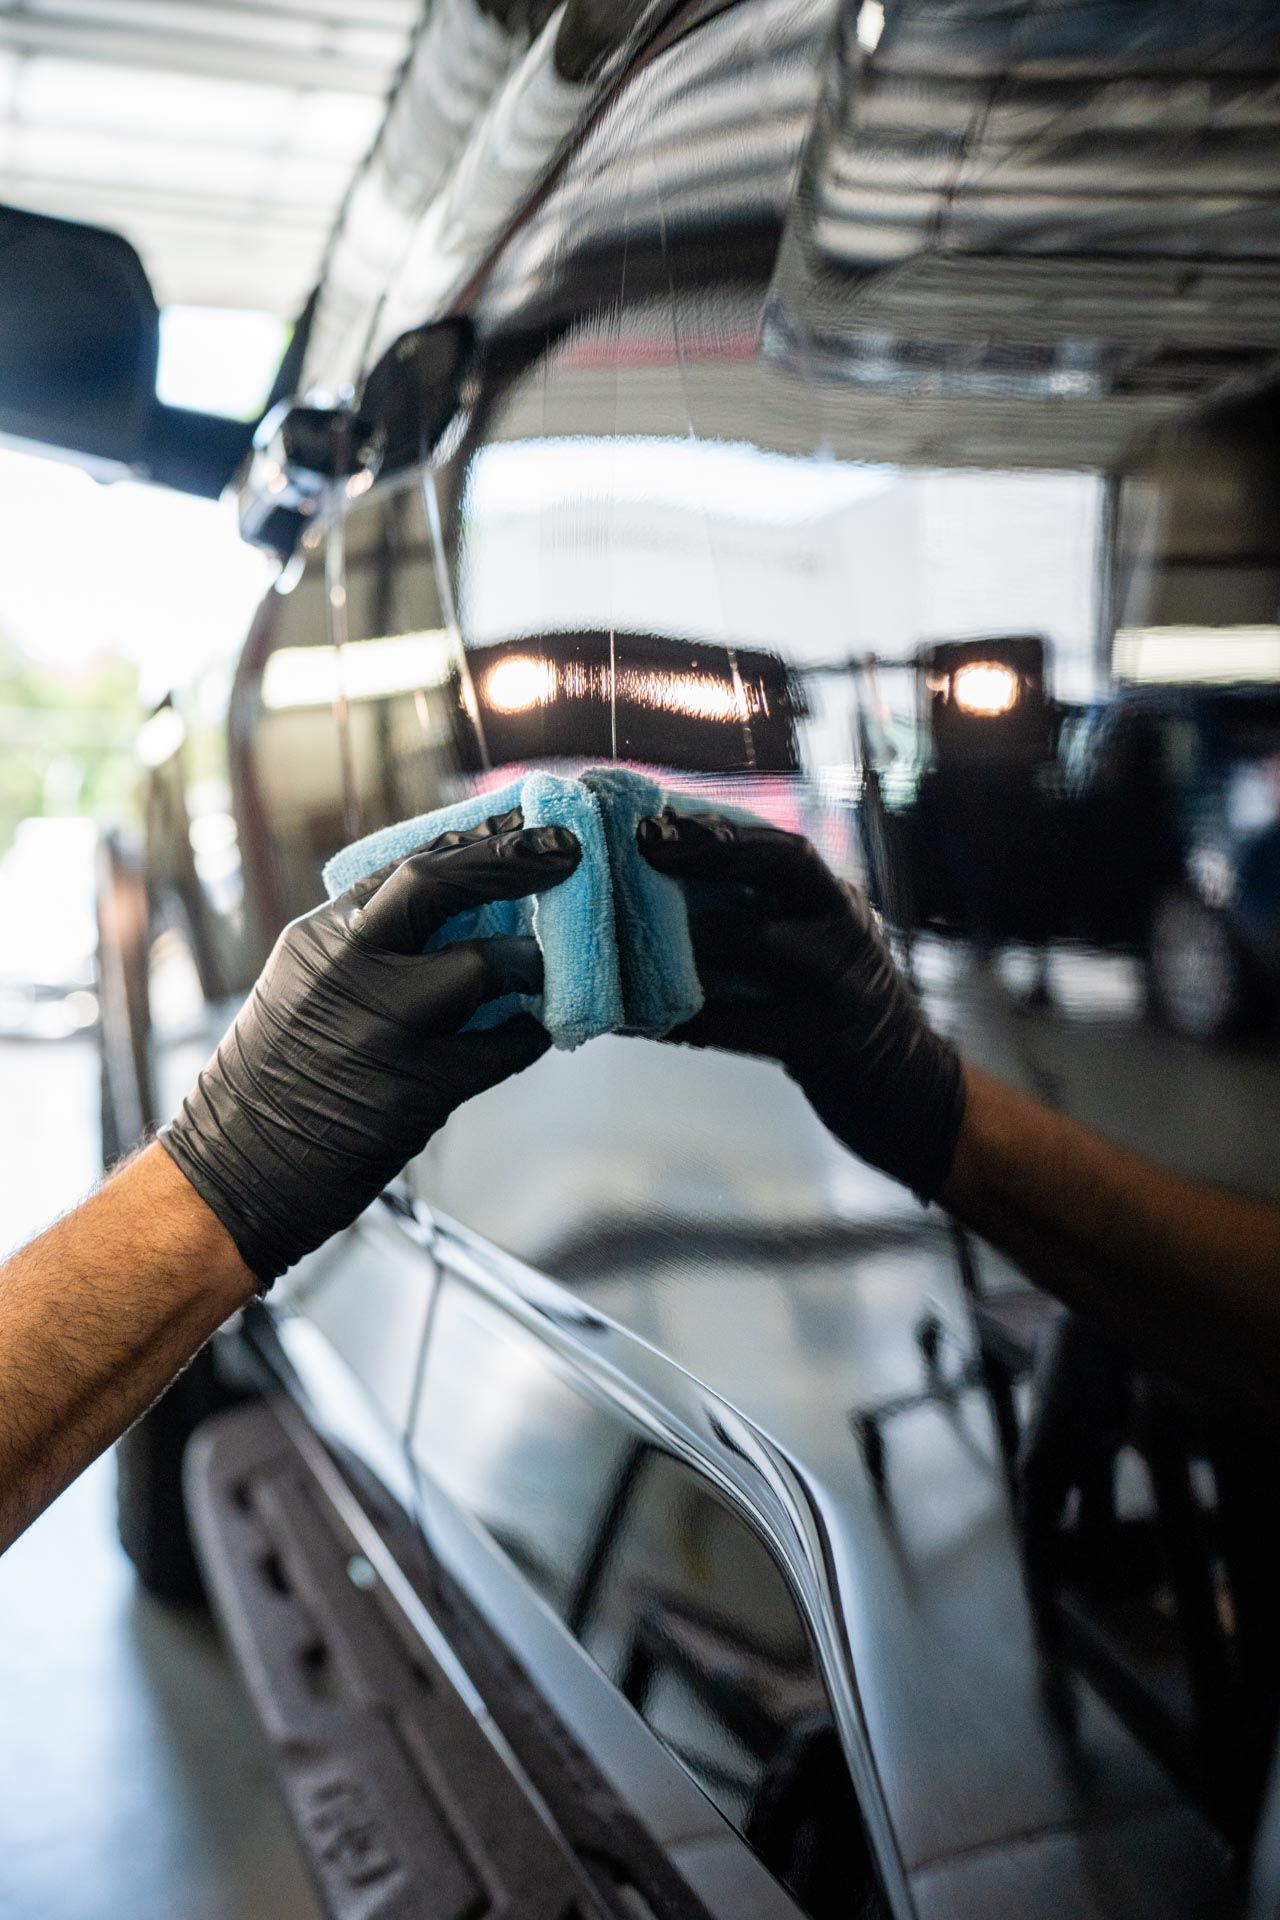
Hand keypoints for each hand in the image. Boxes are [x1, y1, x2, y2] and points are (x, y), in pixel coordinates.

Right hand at [160, 811, 578, 1282]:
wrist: (235, 1172)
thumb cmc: (277, 1080)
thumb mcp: (303, 988)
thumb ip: (368, 947)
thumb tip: (462, 915)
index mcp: (321, 936)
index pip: (405, 865)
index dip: (474, 840)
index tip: (523, 823)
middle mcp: (348, 966)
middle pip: (437, 882)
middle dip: (509, 859)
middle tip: (564, 850)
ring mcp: (382, 1026)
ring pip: (484, 966)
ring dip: (528, 966)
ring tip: (540, 973)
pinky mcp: (416, 1087)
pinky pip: (503, 1047)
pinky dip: (526, 1036)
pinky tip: (527, 1034)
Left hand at [638, 810, 964, 1198]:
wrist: (908, 1093)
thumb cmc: (838, 1013)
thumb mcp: (821, 950)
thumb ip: (769, 918)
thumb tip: (663, 887)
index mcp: (838, 903)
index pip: (785, 845)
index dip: (720, 828)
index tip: (656, 819)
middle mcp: (846, 930)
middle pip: (786, 862)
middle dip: (712, 848)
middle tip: (642, 848)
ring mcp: (840, 985)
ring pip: (758, 939)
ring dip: (685, 936)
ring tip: (623, 933)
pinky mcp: (822, 1044)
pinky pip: (737, 1023)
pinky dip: (680, 1017)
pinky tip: (631, 1017)